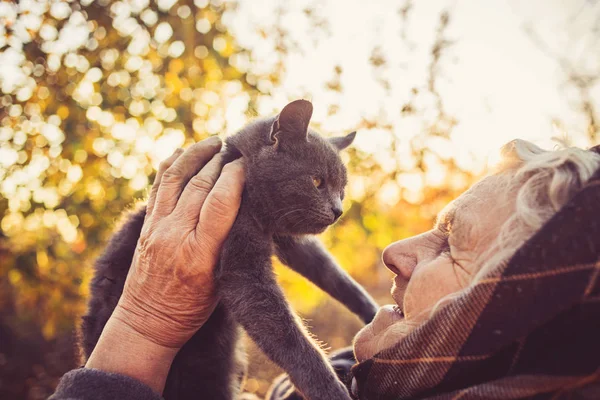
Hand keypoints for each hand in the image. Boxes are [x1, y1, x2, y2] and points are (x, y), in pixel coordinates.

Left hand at [113, 136, 243, 347]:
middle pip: (199, 185)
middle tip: (237, 147)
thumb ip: (231, 244)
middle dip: (220, 161)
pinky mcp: (146, 225)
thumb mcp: (221, 281)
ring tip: (214, 142)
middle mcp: (175, 235)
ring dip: (196, 155)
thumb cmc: (192, 308)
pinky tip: (183, 151)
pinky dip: (170, 165)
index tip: (248, 164)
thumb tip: (246, 206)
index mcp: (200, 254)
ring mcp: (156, 227)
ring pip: (175, 178)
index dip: (235, 177)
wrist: (147, 321)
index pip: (220, 203)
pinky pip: (157, 186)